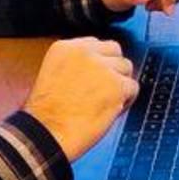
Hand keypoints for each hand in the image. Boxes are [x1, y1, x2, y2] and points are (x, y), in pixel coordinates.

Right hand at [22, 36, 137, 159]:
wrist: (46, 135)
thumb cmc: (45, 116)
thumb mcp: (52, 76)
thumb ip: (76, 65)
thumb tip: (100, 67)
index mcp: (65, 48)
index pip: (96, 44)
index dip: (99, 63)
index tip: (96, 78)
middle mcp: (85, 52)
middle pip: (114, 51)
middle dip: (112, 69)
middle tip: (103, 90)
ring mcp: (102, 68)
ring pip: (126, 68)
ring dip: (119, 84)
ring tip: (103, 103)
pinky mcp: (117, 86)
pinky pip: (133, 88)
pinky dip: (126, 101)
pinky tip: (109, 112)